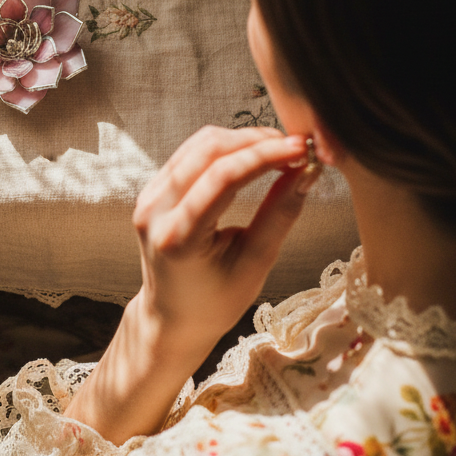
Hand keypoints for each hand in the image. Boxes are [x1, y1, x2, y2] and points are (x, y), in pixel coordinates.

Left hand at [133, 126, 311, 353]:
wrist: (173, 317)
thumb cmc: (216, 301)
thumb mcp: (255, 264)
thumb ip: (280, 215)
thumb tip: (307, 172)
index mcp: (178, 238)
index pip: (222, 178)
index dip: (264, 155)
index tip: (300, 149)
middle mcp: (154, 211)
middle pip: (208, 151)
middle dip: (256, 141)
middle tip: (296, 147)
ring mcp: (148, 197)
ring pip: (199, 144)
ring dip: (242, 139)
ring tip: (280, 149)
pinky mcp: (152, 189)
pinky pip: (190, 153)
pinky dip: (225, 147)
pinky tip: (253, 154)